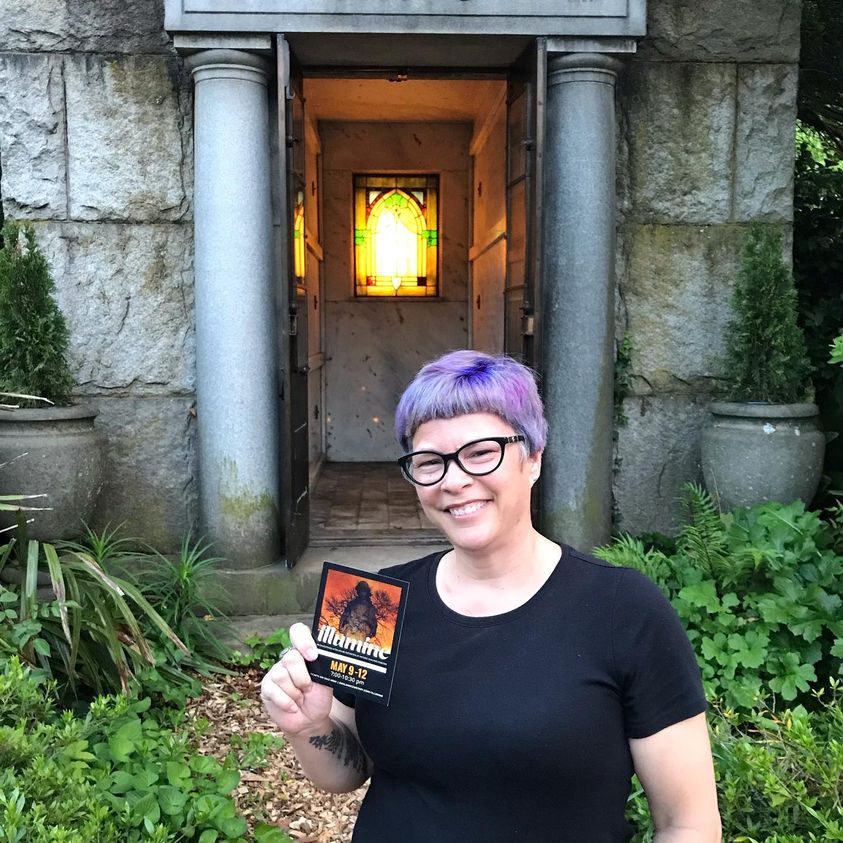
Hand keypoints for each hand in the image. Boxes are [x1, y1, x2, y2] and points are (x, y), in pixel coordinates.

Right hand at [261, 622, 334, 737]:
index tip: (312, 656)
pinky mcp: (266, 687)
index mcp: (304, 652)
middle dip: (302, 679)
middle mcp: (288, 659)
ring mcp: (276, 672)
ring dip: (295, 693)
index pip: (298, 632)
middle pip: (291, 658)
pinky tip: (293, 706)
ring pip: (281, 675)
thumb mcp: (326, 680)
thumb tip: (317, 655)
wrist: (310, 721)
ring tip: (300, 699)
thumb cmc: (318, 698)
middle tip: (308, 689)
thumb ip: (321, 665)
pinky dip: (287, 702)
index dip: (303, 641)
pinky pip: (273, 690)